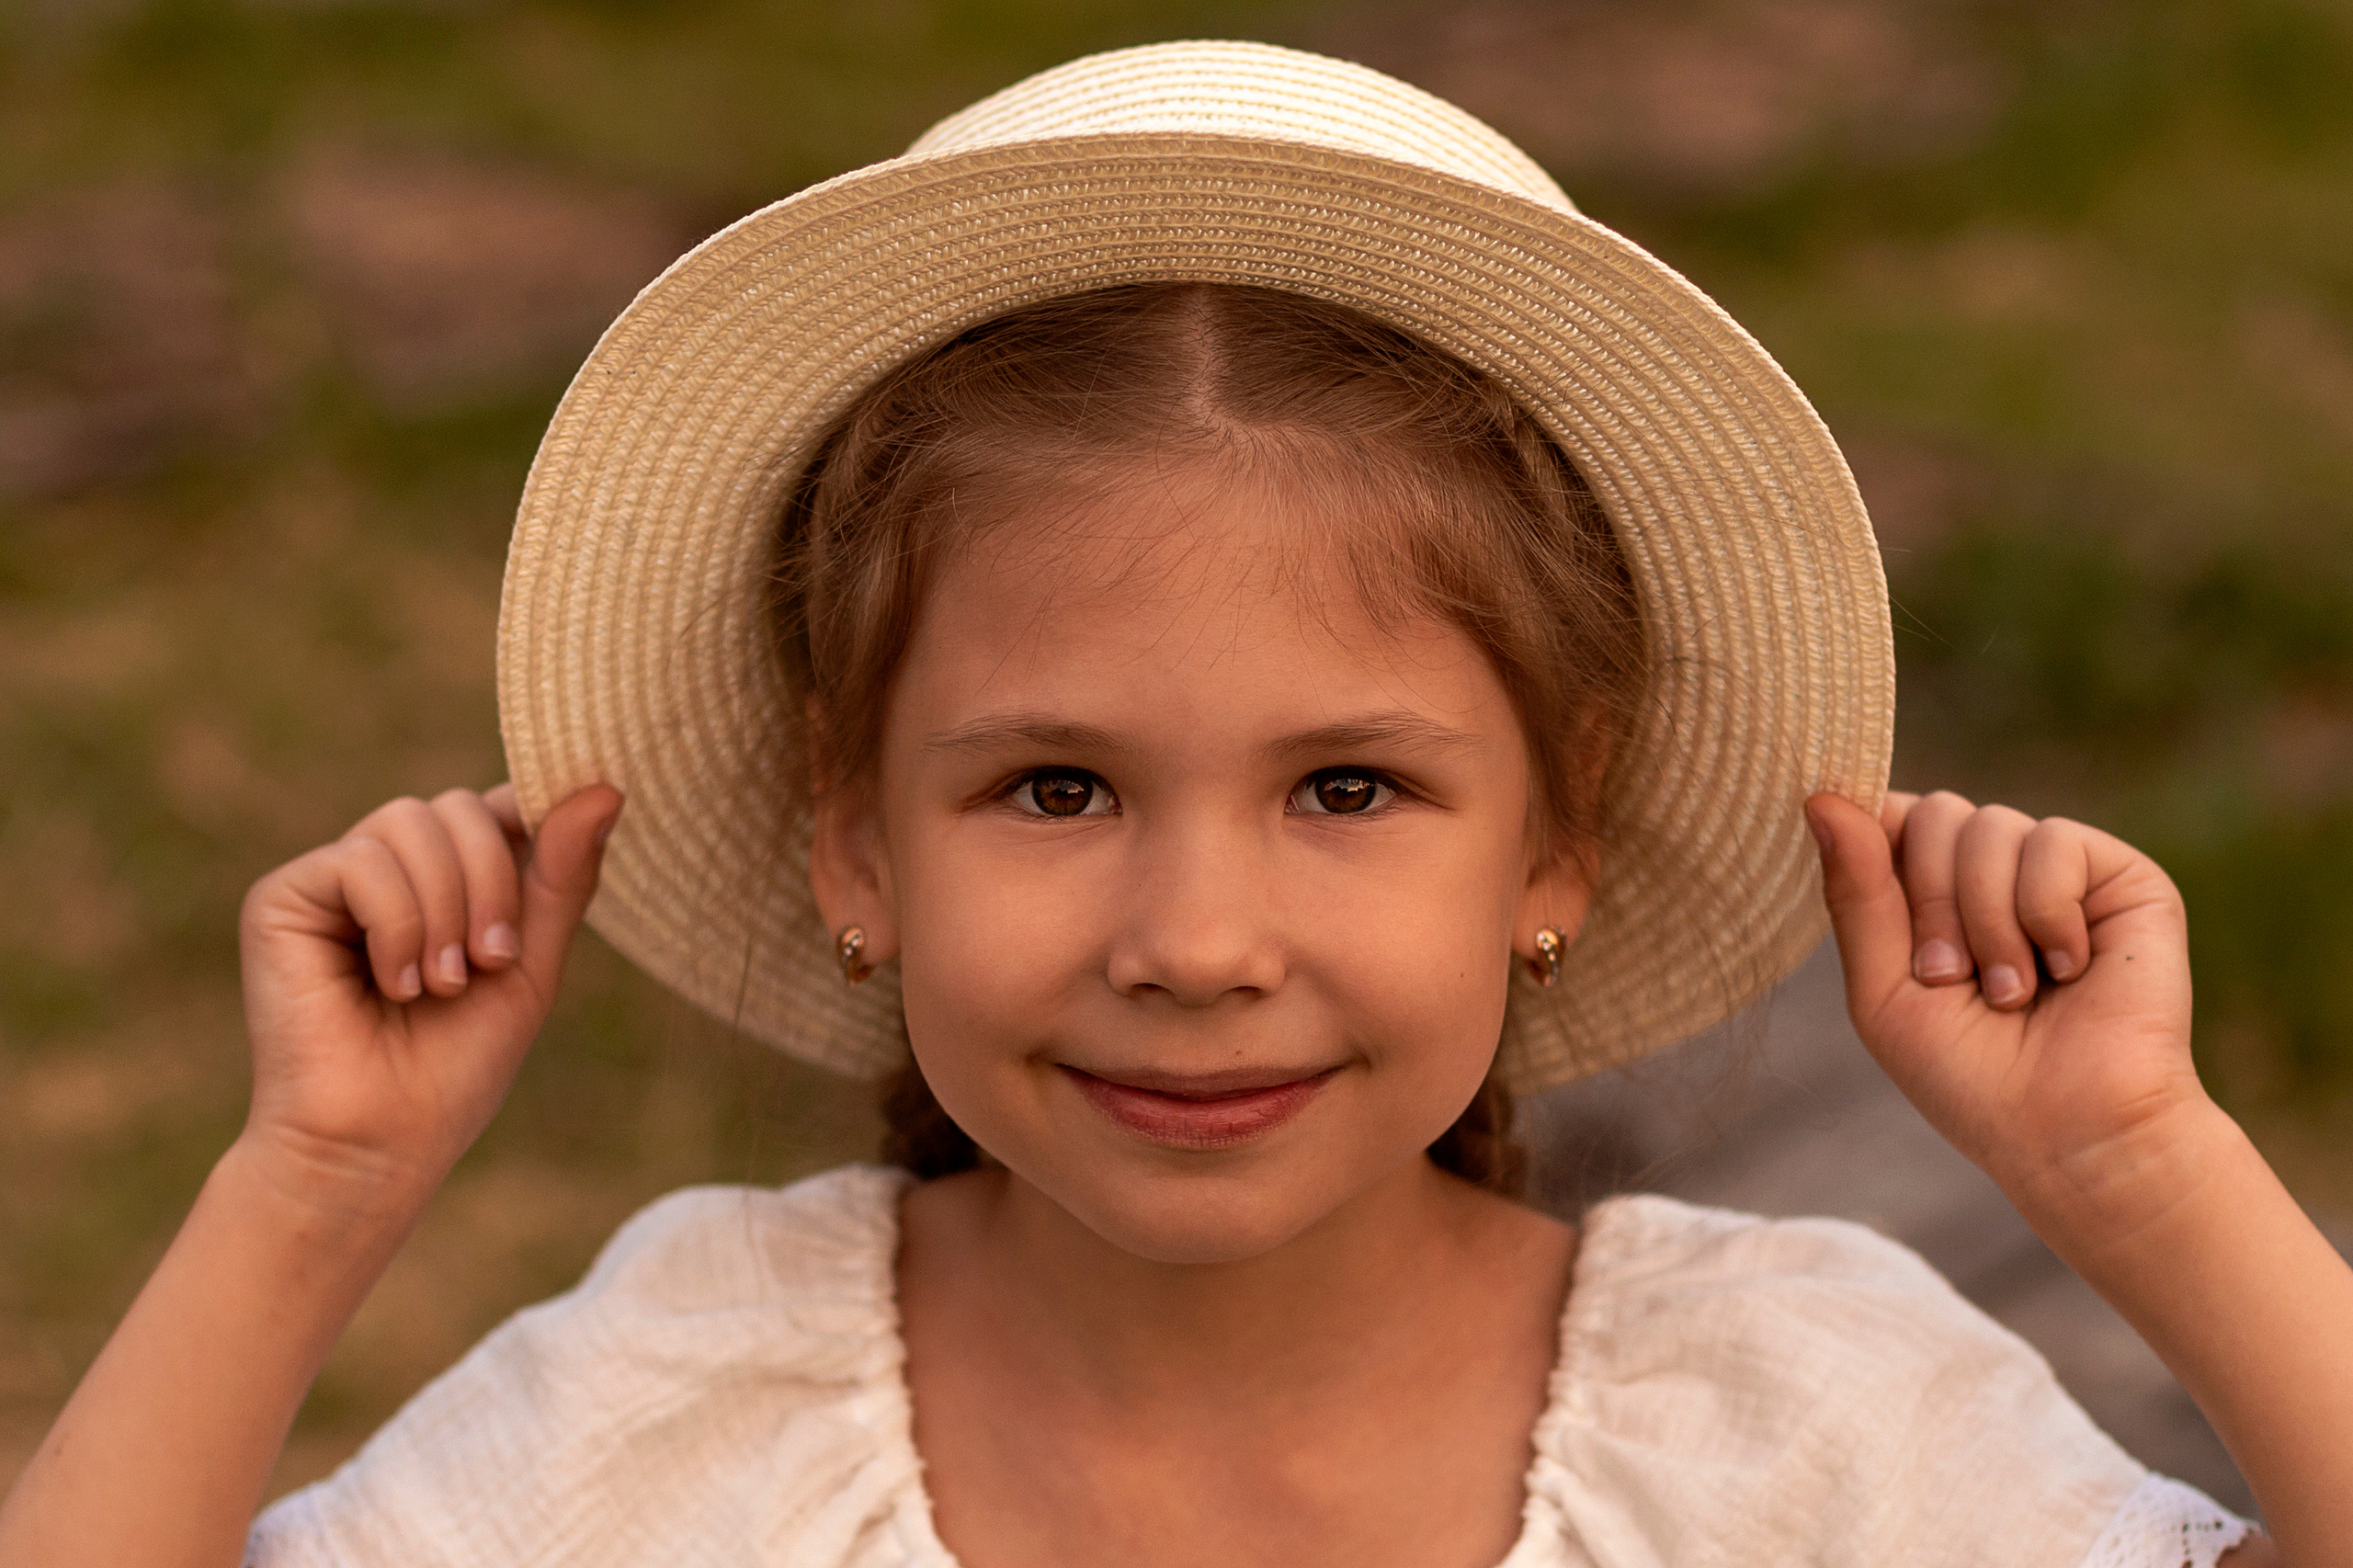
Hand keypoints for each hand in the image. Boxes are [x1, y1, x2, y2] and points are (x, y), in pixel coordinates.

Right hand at [235, 782, 622, 1211]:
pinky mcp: (281, 898)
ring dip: (446, 910)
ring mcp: (332, 879)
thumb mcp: (530, 965)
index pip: (496, 806)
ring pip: (410, 821)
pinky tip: (393, 984)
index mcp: (446, 880)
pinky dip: (397, 924)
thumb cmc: (454, 1067)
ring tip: (440, 985)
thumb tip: (605, 785)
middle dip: (492, 883)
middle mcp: (388, 868)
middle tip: (488, 965)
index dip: (528, 828)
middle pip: (457, 805)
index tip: (539, 897)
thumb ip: (562, 876)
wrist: (377, 1143)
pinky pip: (360, 859)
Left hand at [1807, 790, 2206, 1219]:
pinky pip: (2052, 840)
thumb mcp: (1883, 990)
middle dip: (1930, 903)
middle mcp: (1990, 873)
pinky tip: (2069, 968)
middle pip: (1932, 812)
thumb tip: (1821, 795)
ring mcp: (2054, 871)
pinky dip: (2045, 913)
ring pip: (1987, 825)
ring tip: (2011, 993)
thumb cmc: (1970, 1076)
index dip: (1875, 848)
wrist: (2073, 1131)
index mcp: (1929, 896)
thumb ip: (1855, 893)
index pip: (1884, 815)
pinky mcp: (2120, 876)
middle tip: (1952, 979)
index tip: (1887, 915)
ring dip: (1986, 922)